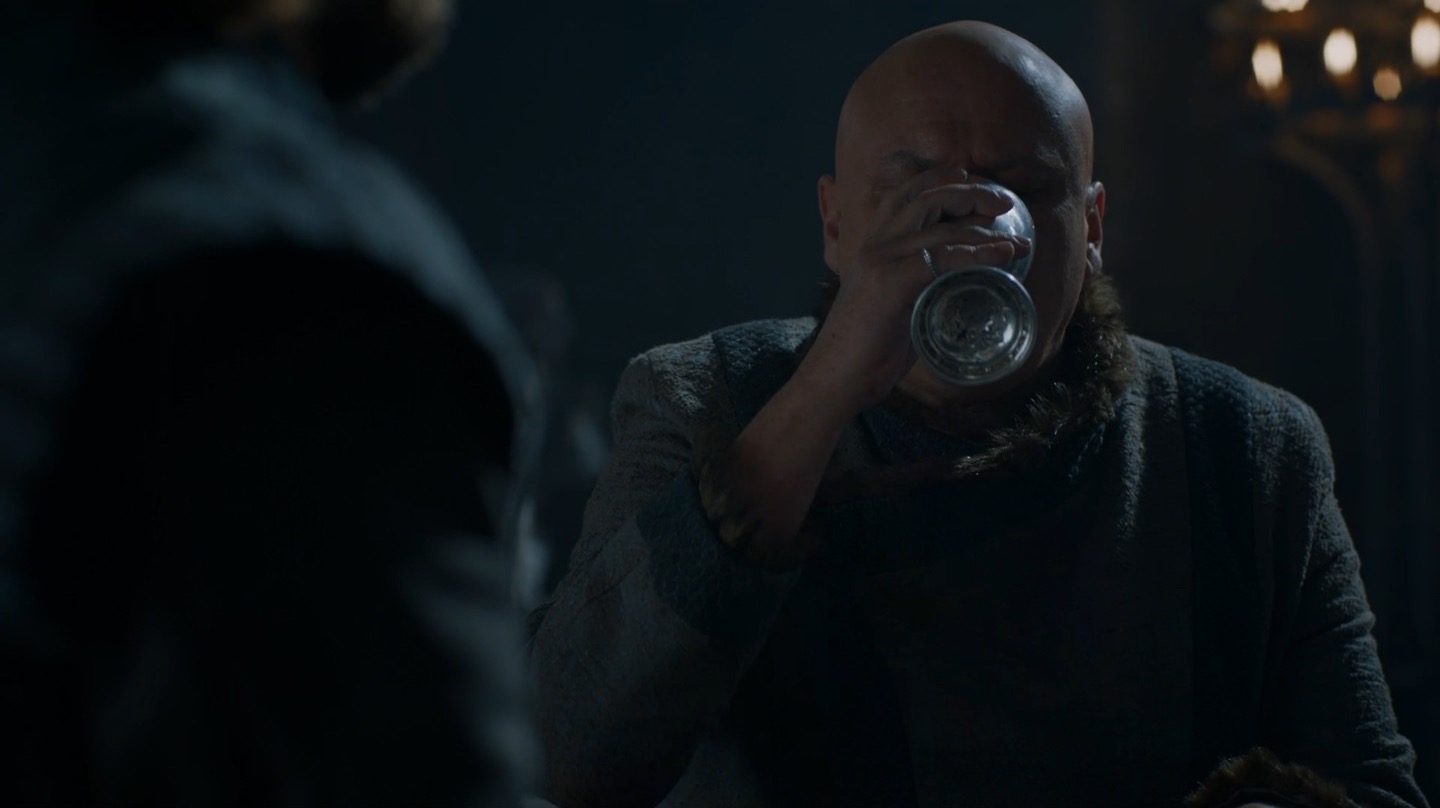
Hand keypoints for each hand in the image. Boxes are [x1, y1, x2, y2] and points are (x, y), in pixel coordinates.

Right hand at [799, 167, 1033, 414]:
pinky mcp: (893, 281)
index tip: (973, 183)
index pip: (905, 191)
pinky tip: (1004, 257)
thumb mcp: (892, 300)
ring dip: (986, 230)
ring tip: (1020, 242)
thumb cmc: (868, 345)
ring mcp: (882, 259)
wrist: (839, 375)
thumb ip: (916, 281)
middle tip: (1004, 205)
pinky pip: (945, 258)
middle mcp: (876, 242)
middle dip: (971, 193)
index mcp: (873, 242)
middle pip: (927, 196)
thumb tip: (958, 280)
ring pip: (941, 227)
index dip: (940, 179)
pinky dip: (980, 254)